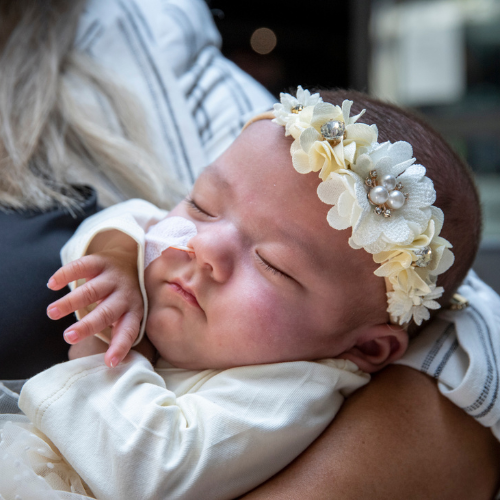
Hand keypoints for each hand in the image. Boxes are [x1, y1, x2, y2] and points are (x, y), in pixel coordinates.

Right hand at [47, 232, 143, 367]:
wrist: (130, 261)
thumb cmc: (123, 298)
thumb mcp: (128, 314)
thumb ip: (117, 333)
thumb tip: (106, 365)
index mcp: (133, 311)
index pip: (128, 332)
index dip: (119, 347)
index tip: (109, 363)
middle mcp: (125, 294)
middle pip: (107, 312)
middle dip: (88, 325)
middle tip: (69, 337)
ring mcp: (112, 277)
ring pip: (92, 290)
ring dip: (70, 302)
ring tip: (51, 313)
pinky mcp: (99, 261)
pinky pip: (82, 266)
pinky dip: (66, 275)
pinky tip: (52, 285)